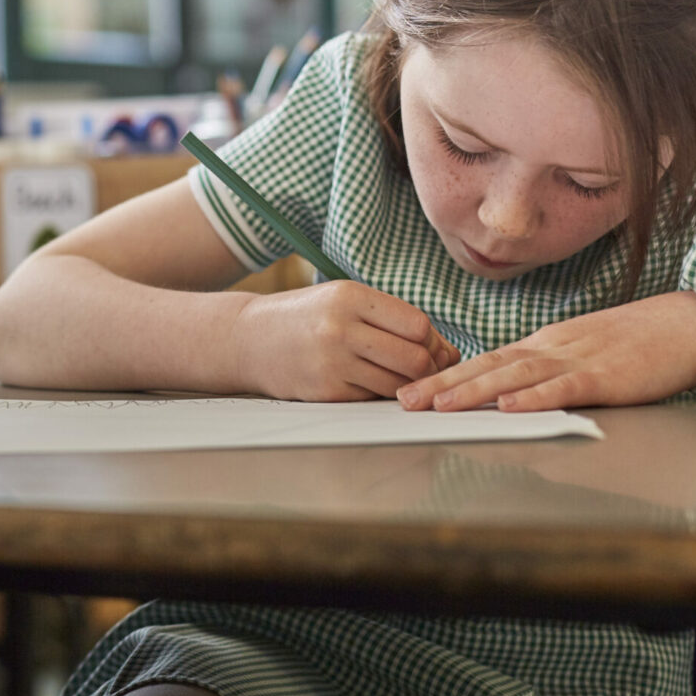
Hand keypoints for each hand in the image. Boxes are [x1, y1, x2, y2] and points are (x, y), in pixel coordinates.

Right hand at [235, 281, 460, 400]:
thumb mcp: (343, 300)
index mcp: (349, 296)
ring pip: (398, 384)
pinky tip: (370, 383)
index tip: (430, 346)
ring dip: (408, 386)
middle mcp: (339, 328)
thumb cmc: (305, 317)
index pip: (417, 325)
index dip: (433, 340)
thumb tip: (448, 352)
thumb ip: (392, 320)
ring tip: (399, 378)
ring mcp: (331, 362)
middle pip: (414, 358)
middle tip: (423, 369)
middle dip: (428, 368)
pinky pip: (372, 398)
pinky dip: (380, 394)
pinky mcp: (324, 391)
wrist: (247, 338)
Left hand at [397, 292, 695, 412]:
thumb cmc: (640, 343)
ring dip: (475, 390)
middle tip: (403, 401)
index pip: (487, 359)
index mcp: (546, 344)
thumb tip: (513, 397)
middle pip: (489, 365)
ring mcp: (579, 360)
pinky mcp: (608, 377)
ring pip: (516, 375)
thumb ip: (550, 374)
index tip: (411, 390)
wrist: (692, 324)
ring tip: (439, 404)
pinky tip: (509, 406)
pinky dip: (535, 397)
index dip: (446, 375)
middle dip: (442, 384)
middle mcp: (553, 348)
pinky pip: (566, 387)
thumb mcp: (584, 355)